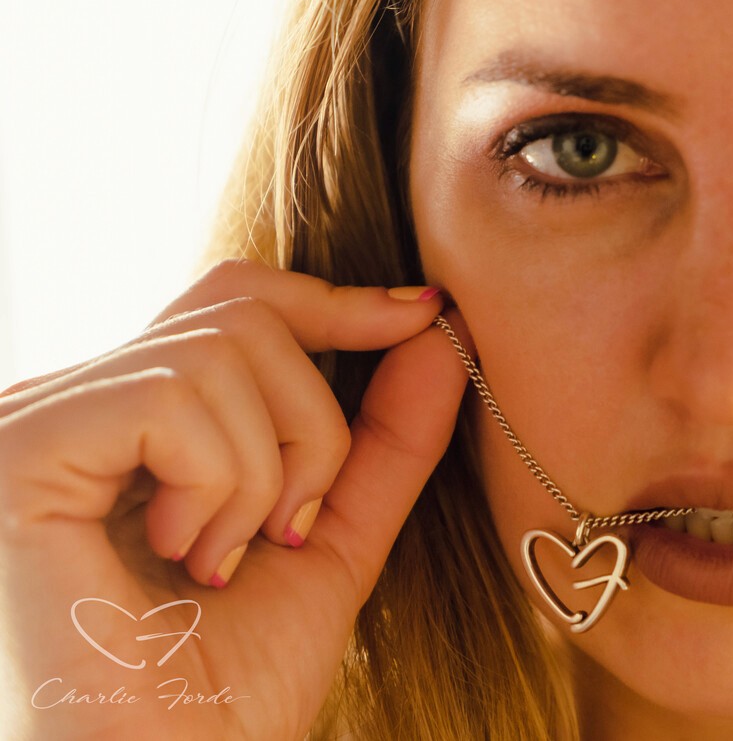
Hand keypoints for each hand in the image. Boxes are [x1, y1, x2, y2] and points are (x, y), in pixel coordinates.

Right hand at [0, 259, 471, 739]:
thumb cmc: (230, 688)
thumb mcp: (330, 538)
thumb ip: (382, 441)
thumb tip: (435, 331)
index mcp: (135, 423)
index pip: (237, 304)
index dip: (336, 300)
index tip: (423, 315)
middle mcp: (72, 405)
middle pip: (241, 313)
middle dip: (314, 420)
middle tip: (290, 527)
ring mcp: (37, 422)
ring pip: (219, 350)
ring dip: (268, 471)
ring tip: (225, 560)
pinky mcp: (20, 450)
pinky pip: (171, 394)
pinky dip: (219, 481)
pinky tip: (183, 556)